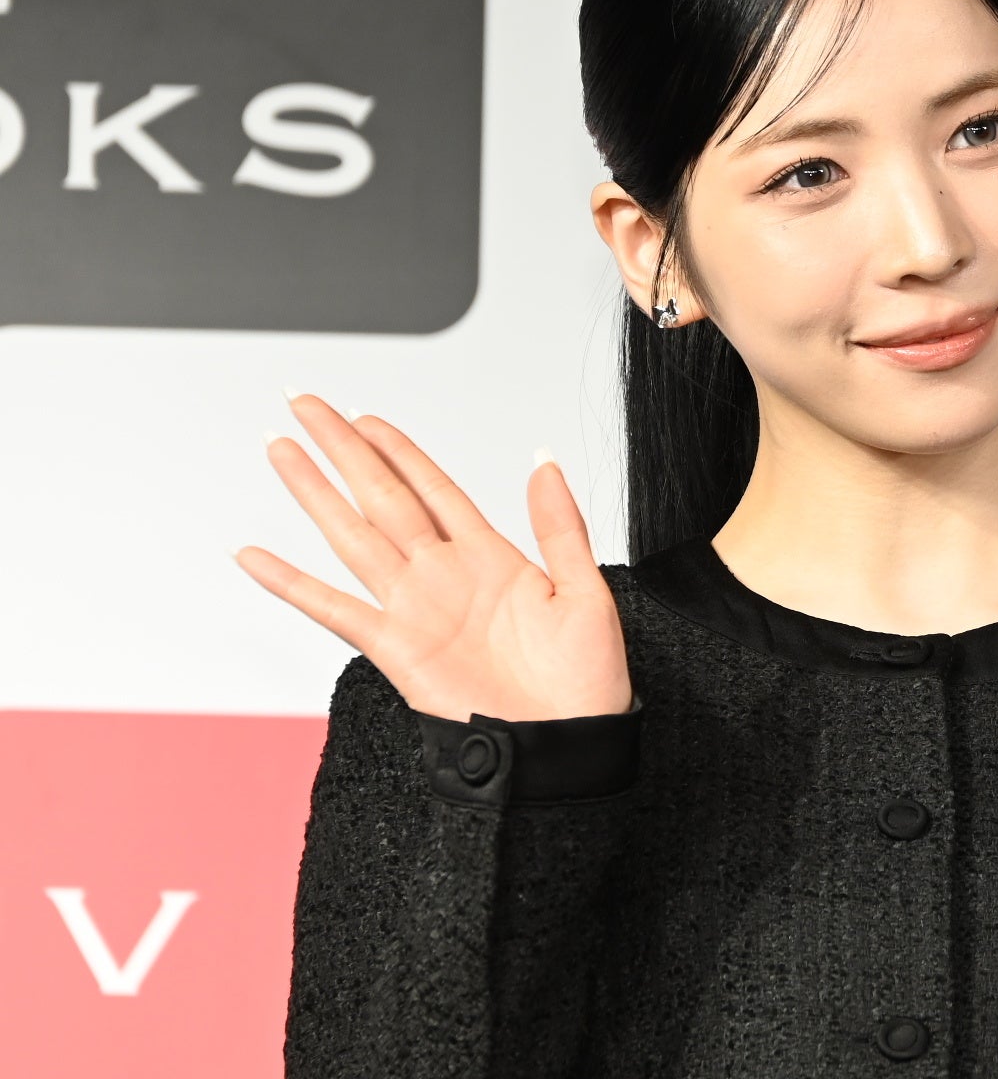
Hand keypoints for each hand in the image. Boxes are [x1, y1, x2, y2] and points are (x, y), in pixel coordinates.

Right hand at [233, 392, 632, 722]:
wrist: (569, 747)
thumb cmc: (585, 683)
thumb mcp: (586, 592)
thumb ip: (561, 526)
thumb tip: (545, 462)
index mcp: (491, 558)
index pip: (432, 487)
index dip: (397, 449)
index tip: (364, 415)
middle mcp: (443, 576)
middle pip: (381, 495)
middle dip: (342, 449)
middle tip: (304, 406)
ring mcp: (414, 609)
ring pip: (352, 536)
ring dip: (314, 492)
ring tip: (280, 452)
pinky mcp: (395, 650)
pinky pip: (333, 609)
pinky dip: (291, 584)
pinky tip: (255, 557)